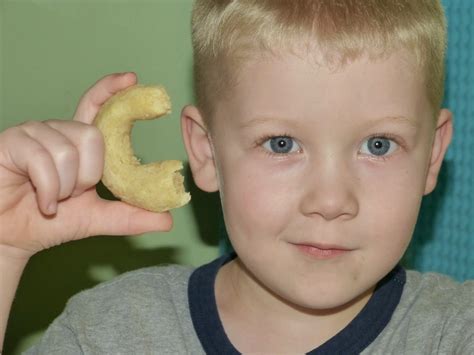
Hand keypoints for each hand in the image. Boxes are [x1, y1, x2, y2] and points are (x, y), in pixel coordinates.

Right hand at [0, 73, 172, 260]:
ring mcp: (34, 133)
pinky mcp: (12, 141)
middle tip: (71, 194)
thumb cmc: (47, 222)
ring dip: (65, 187)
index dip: (112, 90)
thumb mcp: (95, 218)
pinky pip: (44, 160)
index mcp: (79, 143)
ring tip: (51, 198)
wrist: (10, 238)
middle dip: (87, 176)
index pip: (97, 107)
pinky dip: (48, 190)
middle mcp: (58, 131)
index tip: (132, 79)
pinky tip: (41, 203)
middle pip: (93, 135)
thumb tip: (168, 219)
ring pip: (69, 150)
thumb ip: (130, 216)